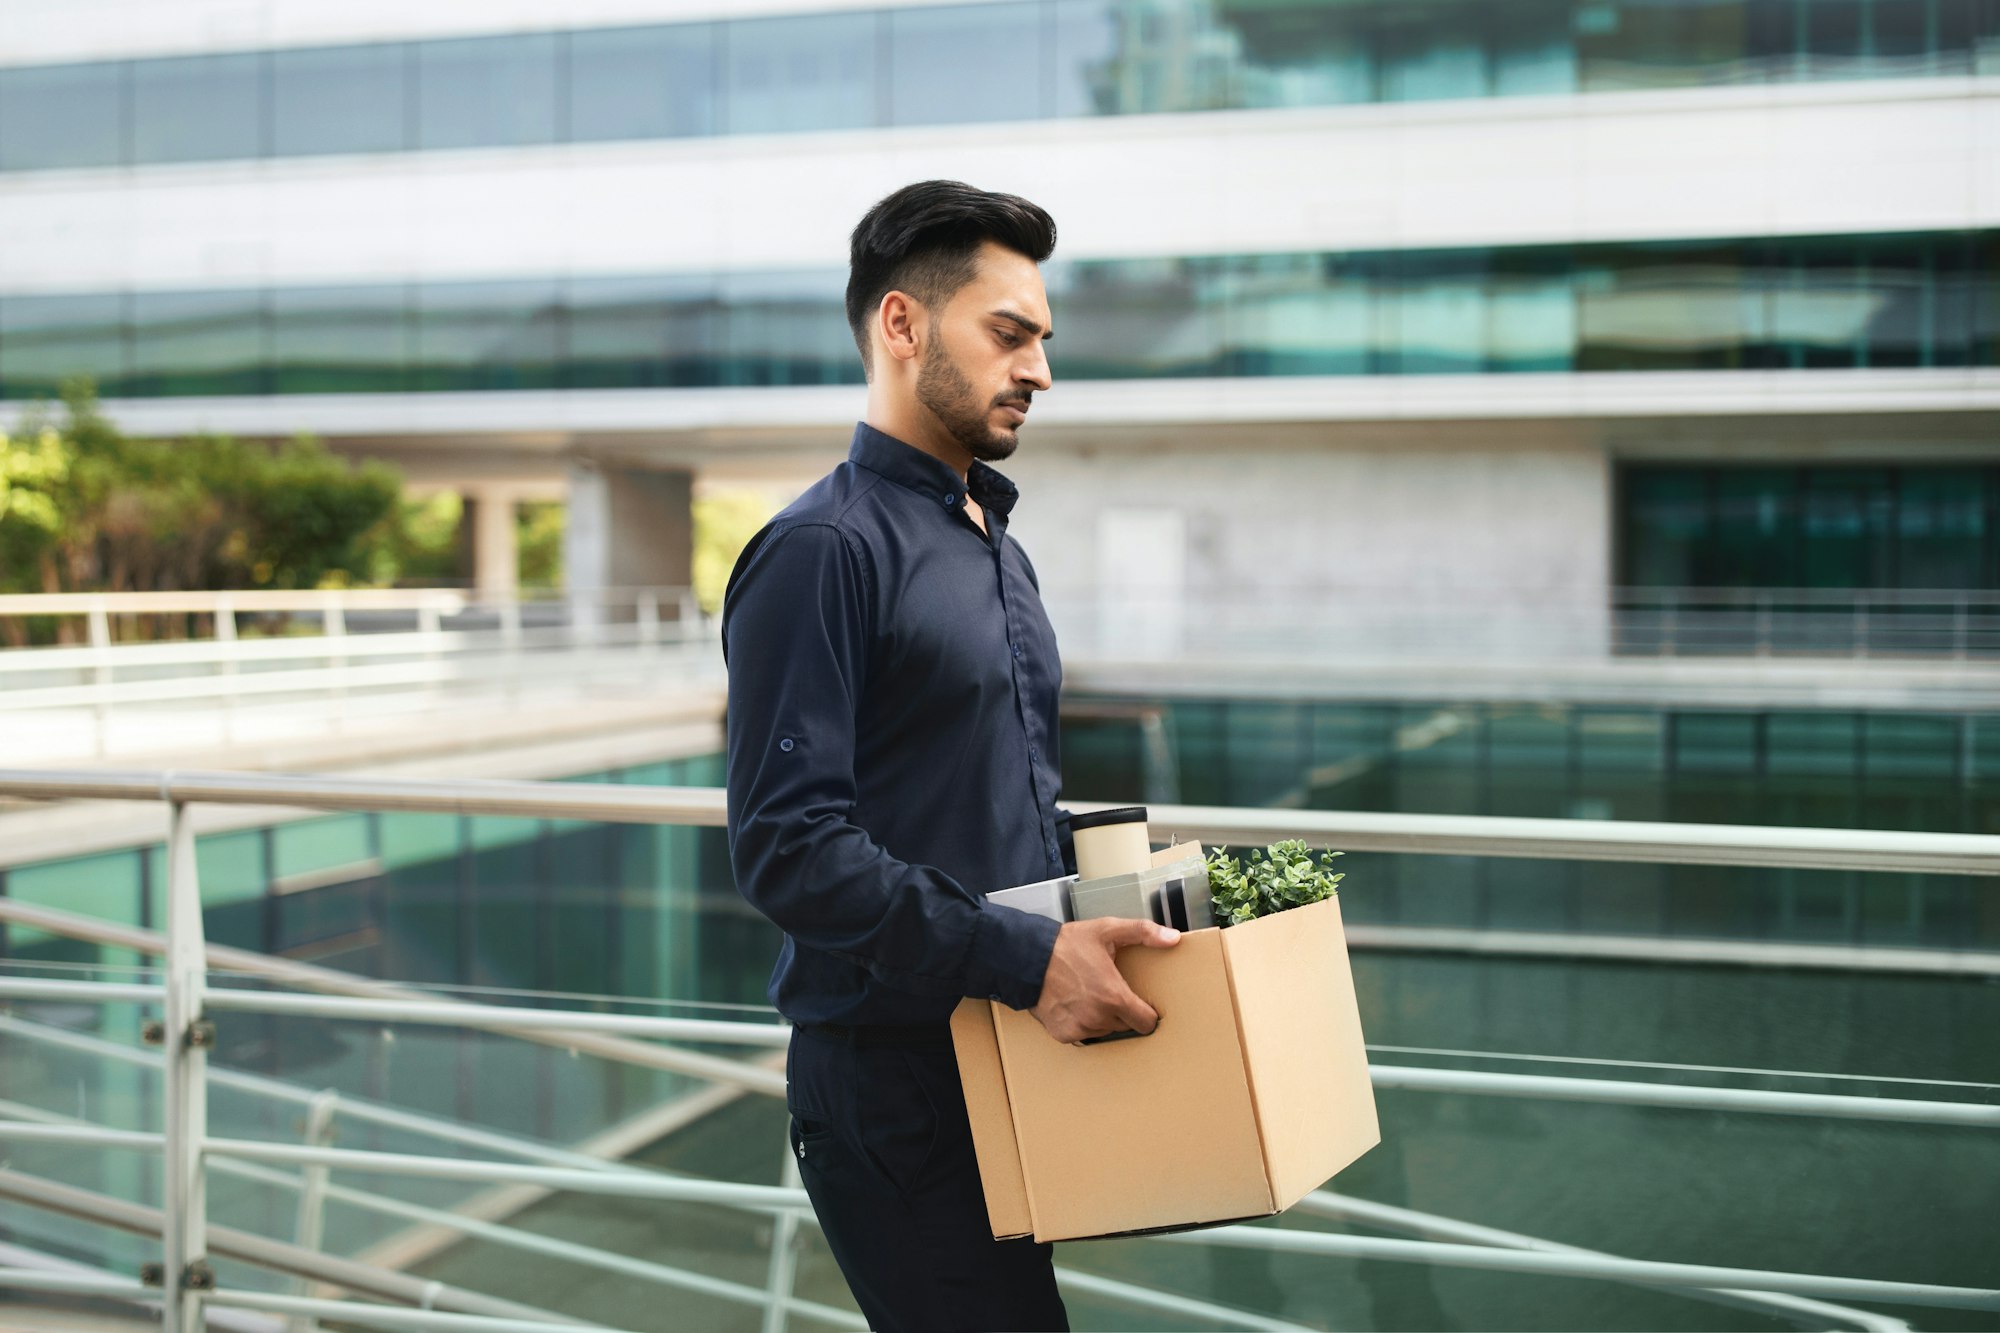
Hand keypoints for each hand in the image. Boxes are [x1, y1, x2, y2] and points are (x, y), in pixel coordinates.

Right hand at [1029, 918, 1179, 1044]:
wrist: (1028, 957)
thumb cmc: (1068, 944)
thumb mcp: (1107, 930)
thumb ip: (1144, 932)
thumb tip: (1173, 938)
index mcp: (1114, 997)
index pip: (1146, 1023)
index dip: (1146, 1012)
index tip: (1140, 1003)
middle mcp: (1098, 1018)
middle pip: (1125, 1025)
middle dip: (1122, 1011)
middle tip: (1109, 990)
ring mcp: (1079, 1028)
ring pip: (1104, 1030)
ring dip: (1102, 1018)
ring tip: (1089, 993)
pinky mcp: (1063, 1034)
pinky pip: (1083, 1034)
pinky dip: (1081, 1022)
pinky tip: (1074, 1003)